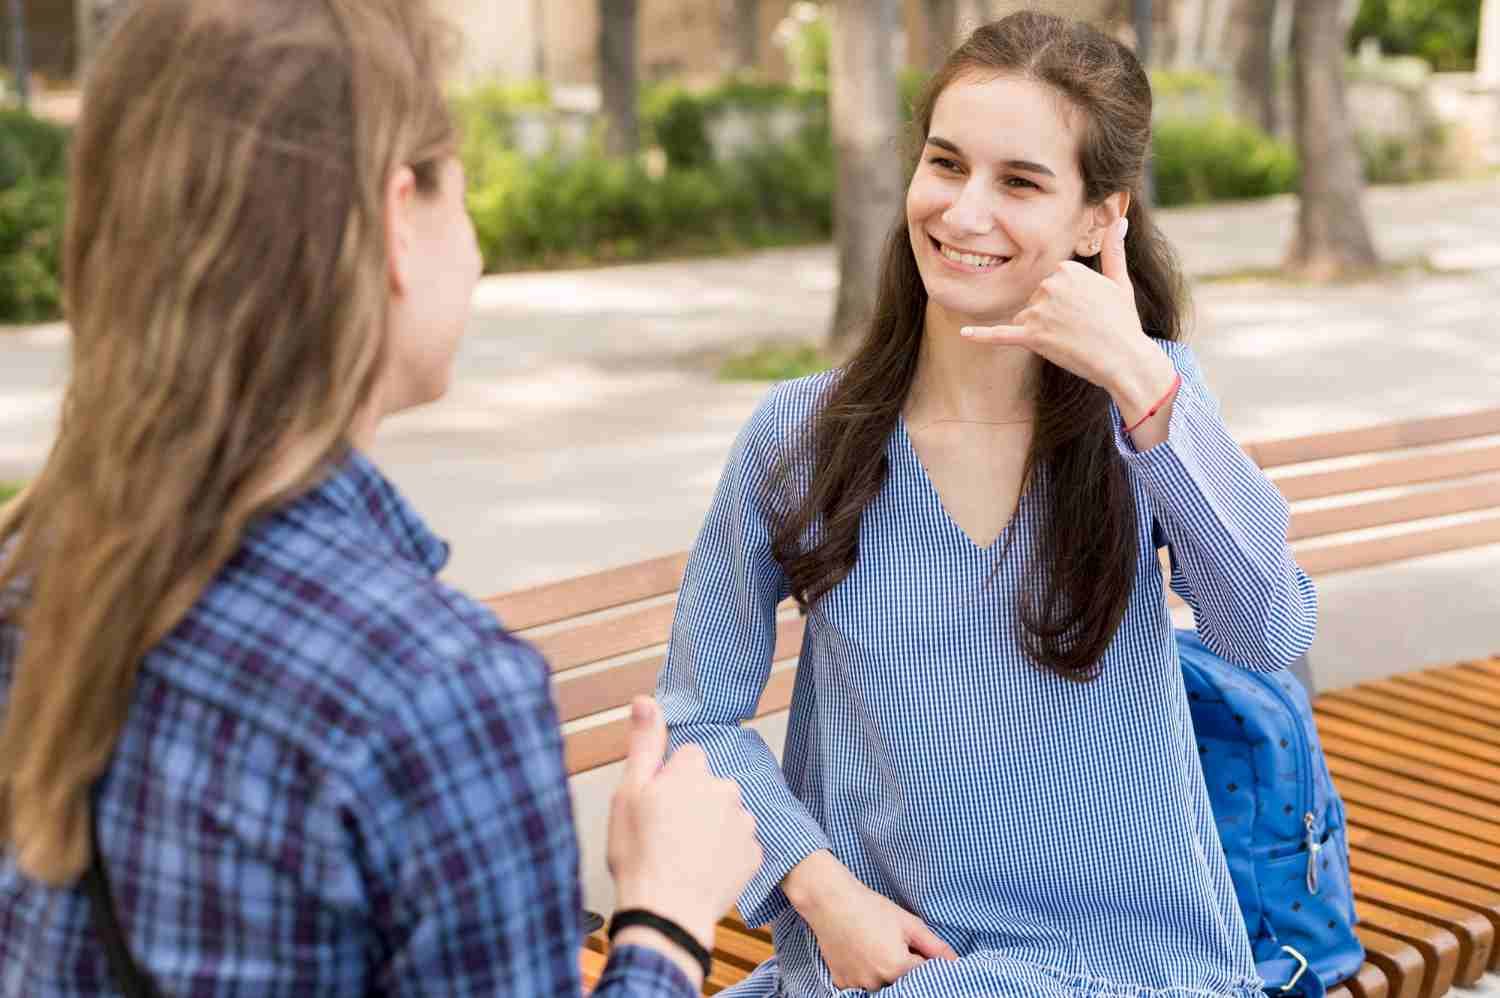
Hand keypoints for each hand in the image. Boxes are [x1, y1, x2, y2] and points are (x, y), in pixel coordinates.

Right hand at [607, 698, 761, 981]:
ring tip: (682, 856)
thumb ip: (644, 743)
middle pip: (707, 786)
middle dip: (691, 802)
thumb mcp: (629, 792)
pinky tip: (701, 871)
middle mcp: (725, 788)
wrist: (667, 913)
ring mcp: (743, 822)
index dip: (668, 781)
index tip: (655, 804)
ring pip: (724, 814)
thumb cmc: (640, 854)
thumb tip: (646, 700)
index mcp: (693, 770)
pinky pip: (738, 845)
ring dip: (709, 828)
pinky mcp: (754, 854)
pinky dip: (723, 855)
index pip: (686, 759)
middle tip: (665, 834)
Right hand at [784, 851, 957, 990]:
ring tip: (874, 946)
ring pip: (882, 986)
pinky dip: (865, 975)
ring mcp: (857, 985)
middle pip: (903, 983)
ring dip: (884, 973)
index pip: (925, 975)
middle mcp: (878, 982)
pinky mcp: (842, 983)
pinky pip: (861, 987)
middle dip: (904, 968)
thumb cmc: (871, 908)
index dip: (923, 960)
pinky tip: (861, 954)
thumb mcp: (908, 923)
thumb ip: (935, 947)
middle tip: (890, 943)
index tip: (915, 948)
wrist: (830, 901)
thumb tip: (956, 962)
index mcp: (898, 967)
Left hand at [959, 218, 1174, 420]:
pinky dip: (982, 336)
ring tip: (1071, 340)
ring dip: (1041, 332)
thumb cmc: (1123, 322)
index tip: (1085, 312)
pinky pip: (1000, 334)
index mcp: (1066, 269)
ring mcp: (1039, 311)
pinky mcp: (1032, 337)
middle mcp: (1050, 285)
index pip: (1049, 284)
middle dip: (1051, 316)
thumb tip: (1121, 218)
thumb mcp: (1119, 281)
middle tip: (1081, 328)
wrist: (1125, 358)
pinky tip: (964, 334)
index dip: (1064, 302)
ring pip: (1025, 319)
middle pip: (1035, 300)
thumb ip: (1114, 249)